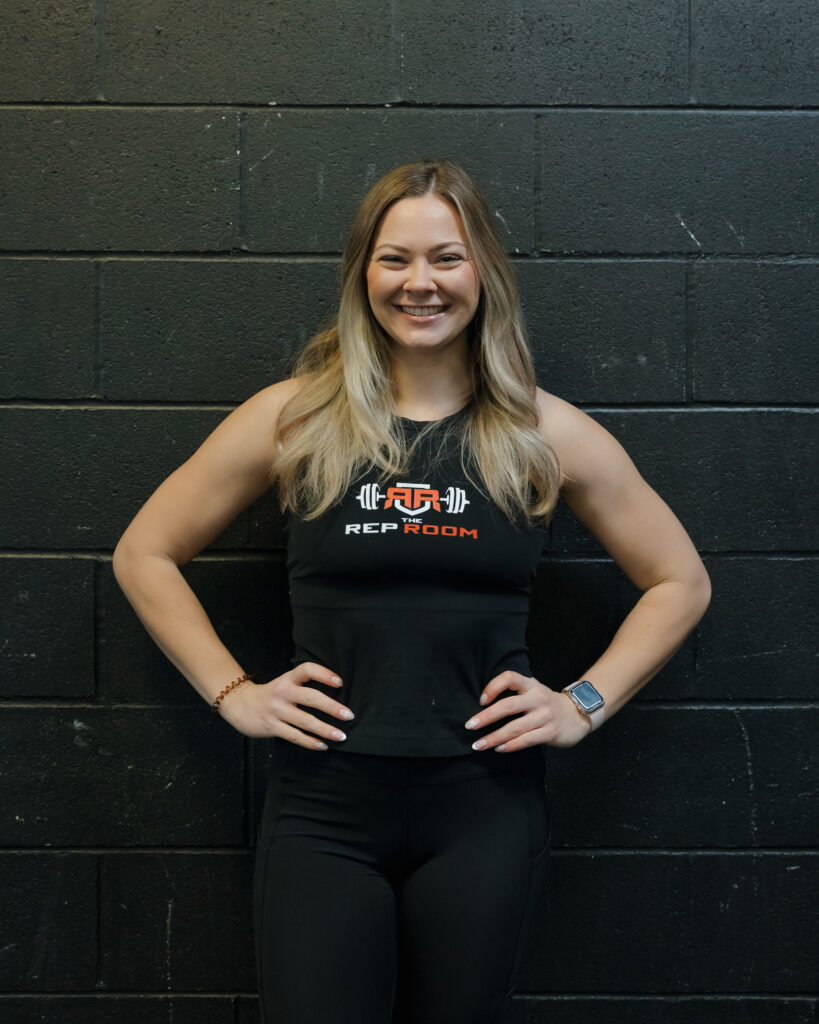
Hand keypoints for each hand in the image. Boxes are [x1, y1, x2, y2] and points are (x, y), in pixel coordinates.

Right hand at [218, 661, 353, 748]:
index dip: (324, 674)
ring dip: (325, 729)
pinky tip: (322, 745)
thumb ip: (303, 686)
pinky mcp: (271, 727)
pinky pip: (294, 736)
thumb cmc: (271, 695)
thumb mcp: (284, 684)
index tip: (340, 682)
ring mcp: (276, 710)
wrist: (240, 705)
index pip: (306, 670)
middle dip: (332, 707)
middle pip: (310, 697)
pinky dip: (310, 742)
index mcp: (287, 679)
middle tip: (349, 715)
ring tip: (341, 736)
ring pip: (305, 721)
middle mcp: (282, 692)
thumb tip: (336, 695)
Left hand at [464, 670, 591, 751]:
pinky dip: (511, 745)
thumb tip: (483, 702)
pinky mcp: (551, 732)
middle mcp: (538, 698)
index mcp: (531, 685)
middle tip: (470, 726)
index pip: (509, 677)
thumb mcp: (533, 690)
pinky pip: (526, 740)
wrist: (577, 715)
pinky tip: (499, 749)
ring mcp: (545, 716)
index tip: (481, 700)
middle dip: (486, 717)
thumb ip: (515, 691)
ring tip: (479, 744)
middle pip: (508, 705)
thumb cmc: (546, 703)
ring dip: (494, 737)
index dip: (493, 686)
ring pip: (515, 727)